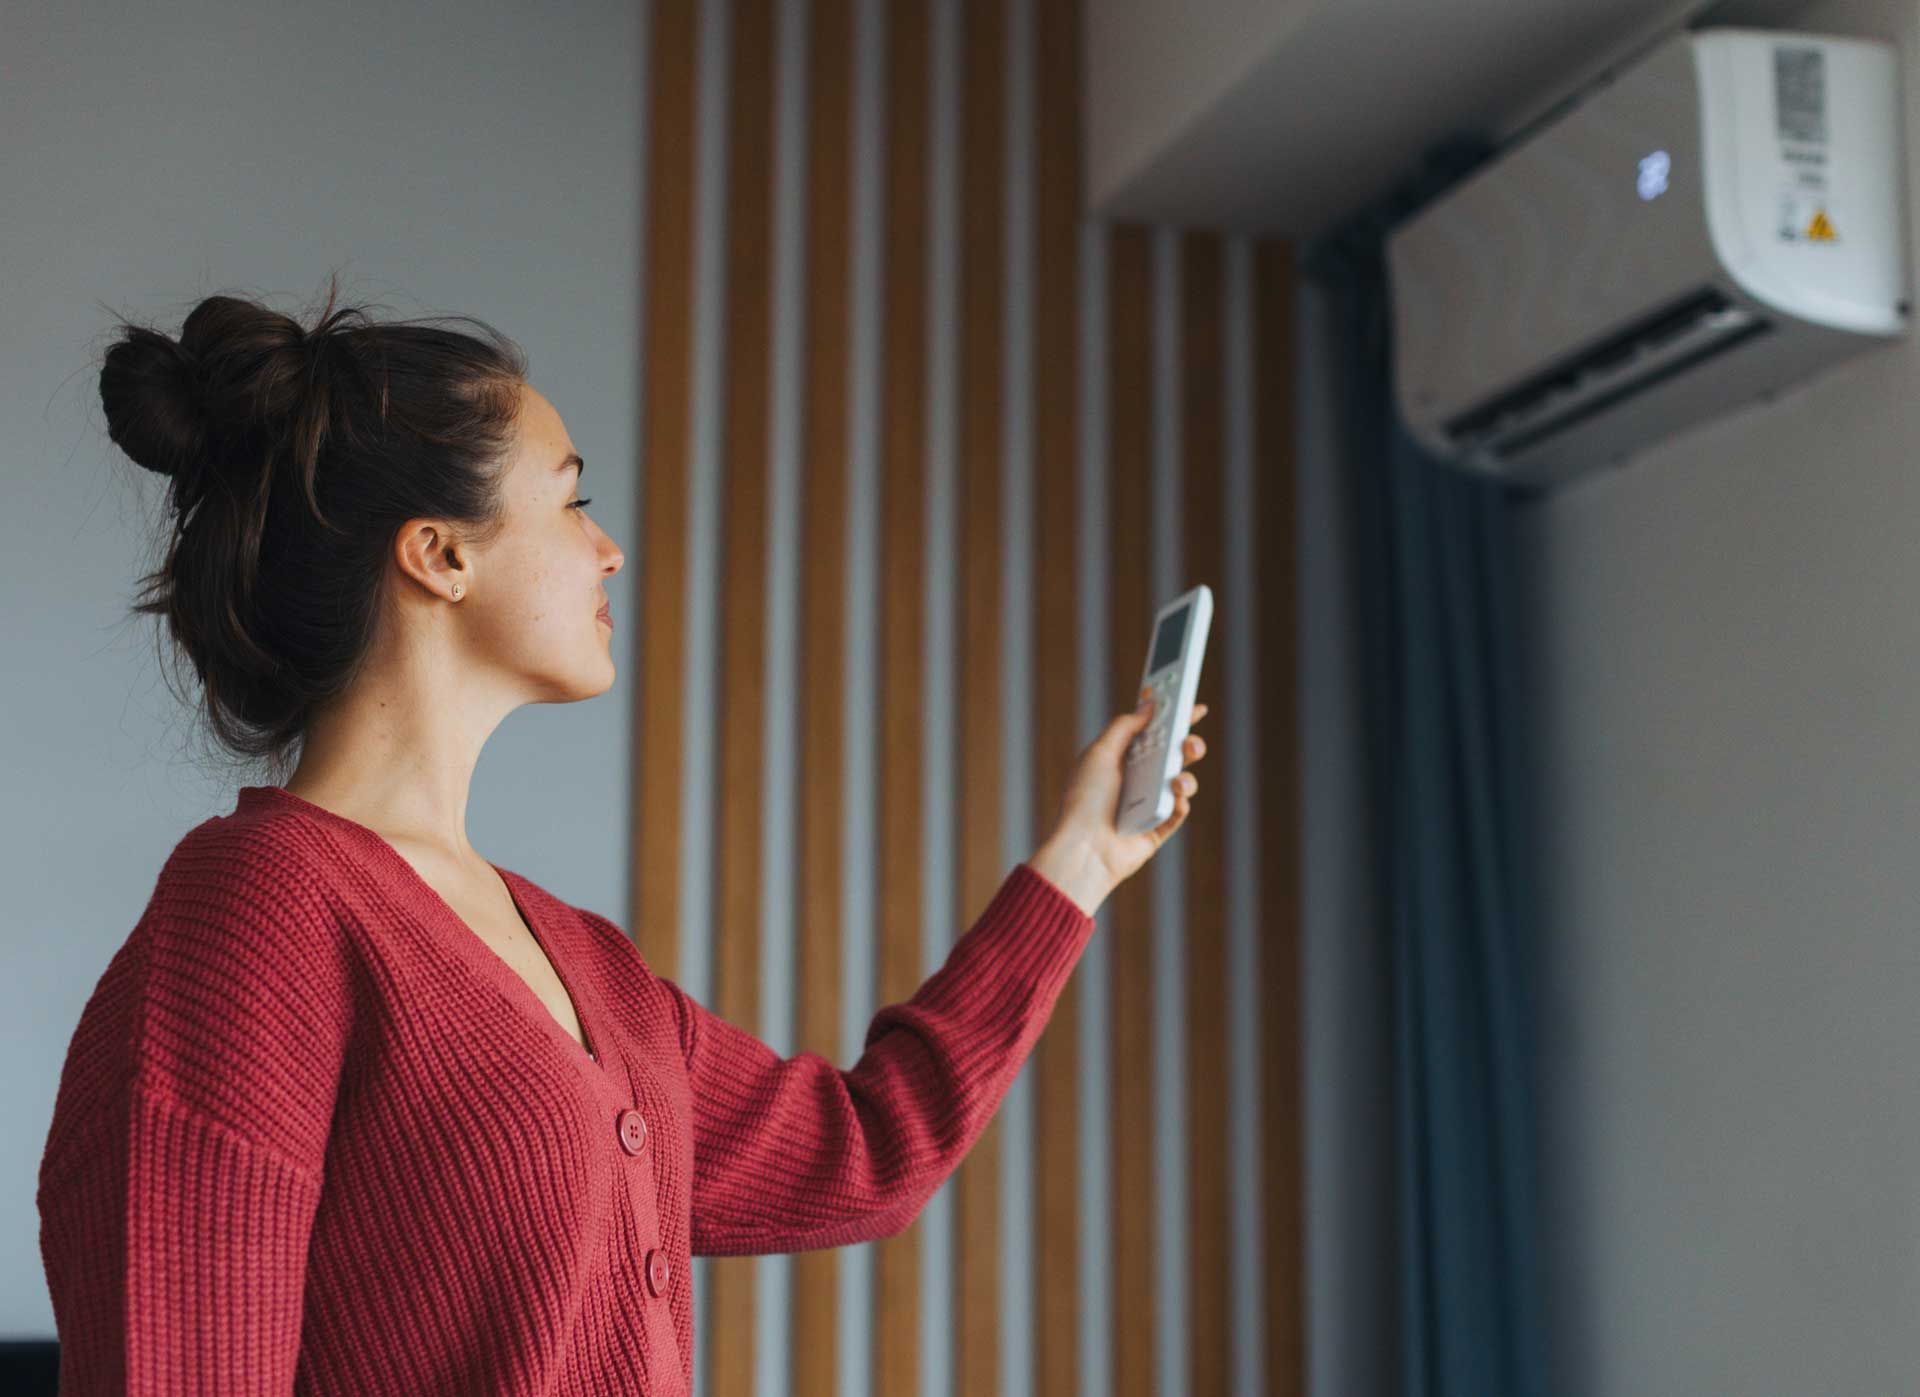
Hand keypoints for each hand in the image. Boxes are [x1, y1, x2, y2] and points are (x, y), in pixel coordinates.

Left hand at [1026, 690, 1210, 915]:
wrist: (1084, 848)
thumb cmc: (1085, 800)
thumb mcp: (1100, 752)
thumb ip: (1125, 726)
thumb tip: (1148, 706)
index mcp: (1122, 758)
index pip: (1153, 733)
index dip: (1173, 719)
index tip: (1193, 705)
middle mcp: (1136, 779)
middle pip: (1172, 755)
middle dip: (1187, 744)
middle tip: (1190, 742)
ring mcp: (1148, 804)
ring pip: (1181, 782)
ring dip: (1186, 777)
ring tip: (1177, 780)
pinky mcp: (1156, 829)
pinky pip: (1178, 812)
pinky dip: (1180, 804)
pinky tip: (1174, 799)